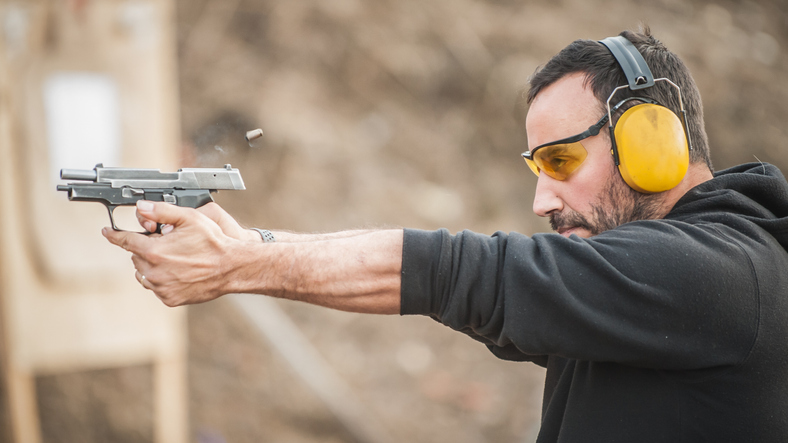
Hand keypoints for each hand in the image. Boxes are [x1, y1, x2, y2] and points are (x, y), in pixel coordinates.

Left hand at [105, 200, 241, 305]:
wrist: (231, 268)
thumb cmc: (213, 243)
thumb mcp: (189, 218)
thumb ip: (162, 210)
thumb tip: (141, 208)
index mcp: (154, 251)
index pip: (125, 241)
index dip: (115, 235)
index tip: (107, 232)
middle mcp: (154, 272)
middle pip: (136, 257)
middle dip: (146, 248)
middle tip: (167, 243)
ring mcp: (161, 288)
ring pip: (144, 273)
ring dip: (152, 265)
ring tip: (173, 258)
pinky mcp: (170, 298)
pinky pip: (156, 287)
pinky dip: (162, 279)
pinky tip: (178, 272)